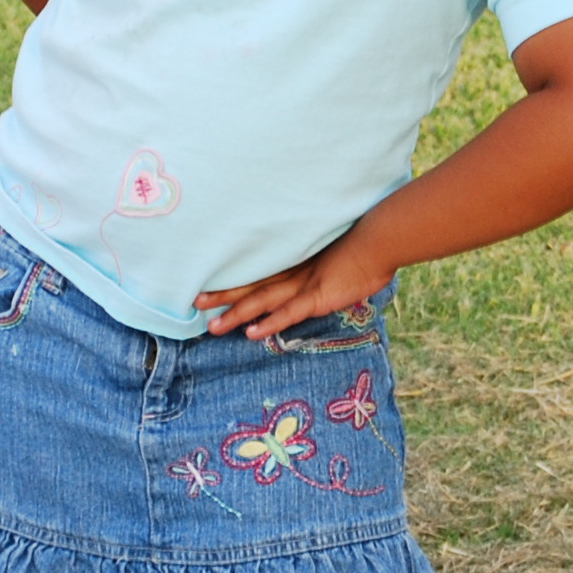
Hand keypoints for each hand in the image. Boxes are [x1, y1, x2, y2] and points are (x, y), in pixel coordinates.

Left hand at [197, 233, 394, 343]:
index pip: (259, 272)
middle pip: (251, 285)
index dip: (234, 280)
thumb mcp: (336, 251)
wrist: (378, 238)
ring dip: (236, 314)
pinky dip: (270, 323)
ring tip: (212, 327)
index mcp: (295, 260)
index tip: (211, 283)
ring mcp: (304, 284)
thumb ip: (323, 260)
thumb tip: (323, 264)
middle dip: (223, 296)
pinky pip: (289, 313)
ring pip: (262, 301)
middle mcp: (293, 271)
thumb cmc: (362, 242)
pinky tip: (252, 334)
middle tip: (195, 303)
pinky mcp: (317, 296)